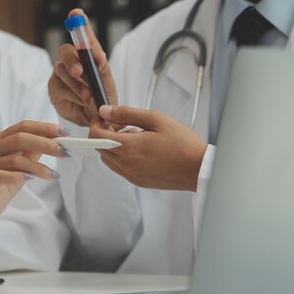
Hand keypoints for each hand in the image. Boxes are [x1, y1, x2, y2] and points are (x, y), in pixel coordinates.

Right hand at [0, 120, 70, 220]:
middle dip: (46, 144)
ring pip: (15, 159)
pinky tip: (31, 179)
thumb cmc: (5, 180)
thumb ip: (34, 151)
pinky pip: (2, 175)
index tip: (65, 133)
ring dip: (38, 167)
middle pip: (20, 139)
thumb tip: (56, 141)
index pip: (24, 126)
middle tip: (65, 152)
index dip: (45, 128)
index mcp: (1, 139)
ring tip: (53, 175)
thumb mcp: (23, 164)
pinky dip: (19, 176)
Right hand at [48, 8, 117, 125]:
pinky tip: (81, 101)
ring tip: (89, 97)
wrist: (97, 122)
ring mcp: (61, 75)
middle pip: (66, 51)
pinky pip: (59, 87)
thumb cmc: (103, 100)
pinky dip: (72, 94)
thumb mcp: (107, 84)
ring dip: (76, 84)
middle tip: (80, 71)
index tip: (77, 13)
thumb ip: (102, 69)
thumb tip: (99, 55)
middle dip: (73, 60)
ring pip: (62, 71)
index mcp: (88, 56)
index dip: (79, 23)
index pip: (82, 36)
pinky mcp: (54, 89)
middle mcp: (72, 62)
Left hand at [90, 105, 207, 190]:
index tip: (104, 117)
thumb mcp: (155, 119)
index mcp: (129, 148)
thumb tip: (105, 111)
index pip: (95, 137)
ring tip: (135, 136)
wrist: (198, 168)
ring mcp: (131, 175)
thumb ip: (126, 114)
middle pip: (99, 148)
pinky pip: (120, 168)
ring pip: (108, 159)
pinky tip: (141, 148)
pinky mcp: (137, 181)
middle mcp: (126, 164)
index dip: (96, 124)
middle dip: (105, 134)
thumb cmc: (182, 143)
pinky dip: (123, 156)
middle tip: (123, 124)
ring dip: (113, 146)